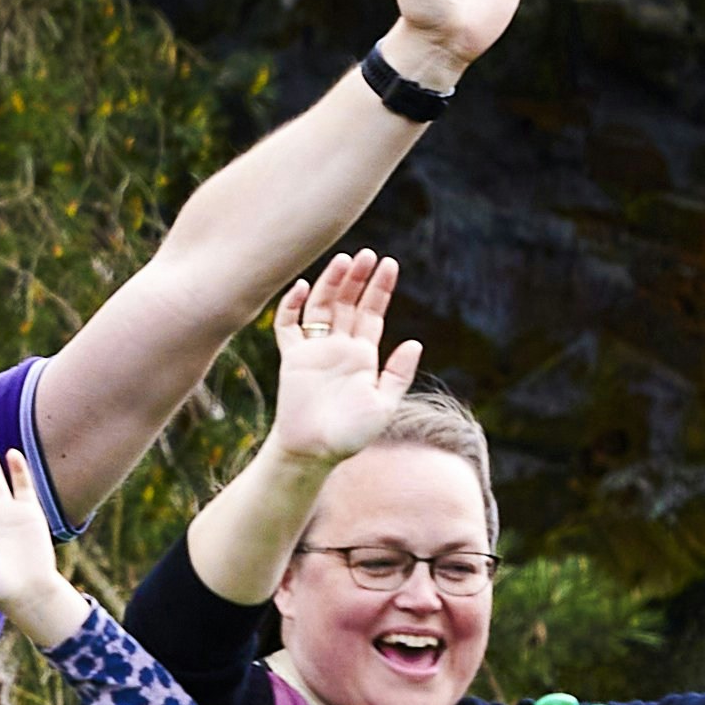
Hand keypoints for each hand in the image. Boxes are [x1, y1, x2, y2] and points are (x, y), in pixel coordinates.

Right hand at [259, 250, 423, 470]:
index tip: (390, 264)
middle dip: (357, 278)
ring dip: (331, 283)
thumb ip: (398, 373)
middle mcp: (339, 347)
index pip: (373, 312)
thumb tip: (415, 342)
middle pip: (348, 303)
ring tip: (343, 261)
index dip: (381, 288)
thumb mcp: (384, 404)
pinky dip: (293, 305)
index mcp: (363, 355)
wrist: (315, 451)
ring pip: (322, 307)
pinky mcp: (293, 358)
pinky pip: (288, 326)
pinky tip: (303, 287)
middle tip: (367, 254)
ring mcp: (314, 350)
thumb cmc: (351, 434)